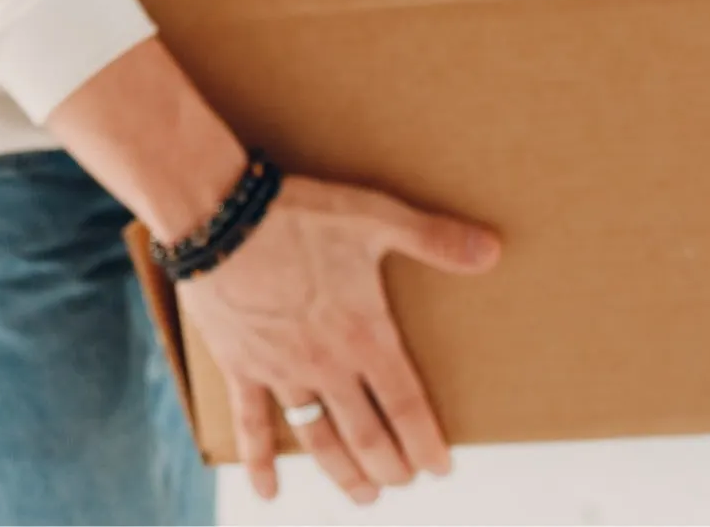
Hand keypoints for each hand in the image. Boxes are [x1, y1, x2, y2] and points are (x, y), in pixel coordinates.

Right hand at [177, 174, 498, 504]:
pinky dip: (259, 461)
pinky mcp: (241, 366)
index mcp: (364, 336)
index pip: (406, 407)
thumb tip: (492, 250)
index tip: (440, 468)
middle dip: (390, 466)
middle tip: (402, 482)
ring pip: (319, 438)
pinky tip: (267, 492)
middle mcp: (327, 365)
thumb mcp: (373, 216)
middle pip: (367, 434)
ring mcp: (281, 371)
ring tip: (362, 496)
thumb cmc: (297, 213)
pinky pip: (251, 422)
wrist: (217, 214)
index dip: (426, 443)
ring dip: (343, 473)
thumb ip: (433, 238)